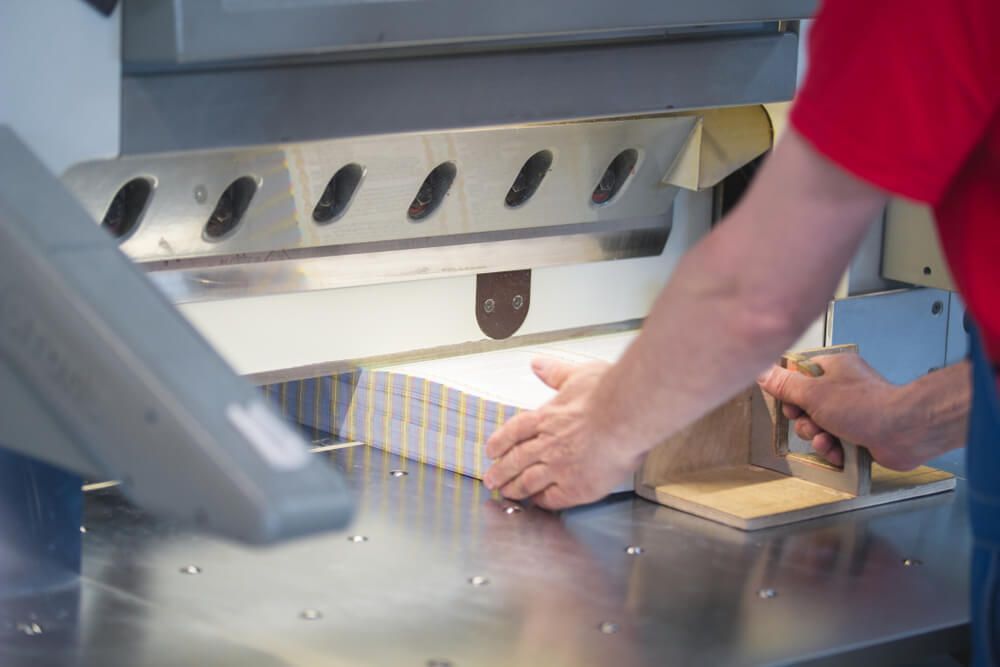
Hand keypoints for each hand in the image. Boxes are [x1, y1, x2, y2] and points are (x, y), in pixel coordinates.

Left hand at [483, 358, 641, 509]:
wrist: (627, 417)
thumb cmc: (609, 395)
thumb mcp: (577, 375)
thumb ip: (556, 373)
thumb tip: (539, 366)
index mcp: (546, 417)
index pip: (513, 432)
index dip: (499, 443)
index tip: (492, 451)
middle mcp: (547, 444)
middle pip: (514, 461)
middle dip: (500, 472)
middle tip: (491, 479)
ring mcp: (559, 467)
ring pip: (527, 482)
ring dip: (514, 489)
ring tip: (507, 493)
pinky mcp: (576, 487)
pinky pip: (551, 499)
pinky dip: (542, 501)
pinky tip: (539, 502)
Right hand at [758, 352, 921, 469]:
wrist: (904, 431)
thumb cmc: (864, 406)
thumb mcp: (814, 394)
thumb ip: (785, 384)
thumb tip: (762, 371)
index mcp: (833, 368)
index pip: (799, 375)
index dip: (789, 393)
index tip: (790, 404)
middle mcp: (844, 387)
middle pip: (806, 405)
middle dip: (804, 421)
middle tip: (811, 423)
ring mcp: (853, 410)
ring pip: (819, 426)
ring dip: (818, 437)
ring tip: (827, 440)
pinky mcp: (861, 432)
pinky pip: (835, 441)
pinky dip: (833, 448)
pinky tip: (838, 451)